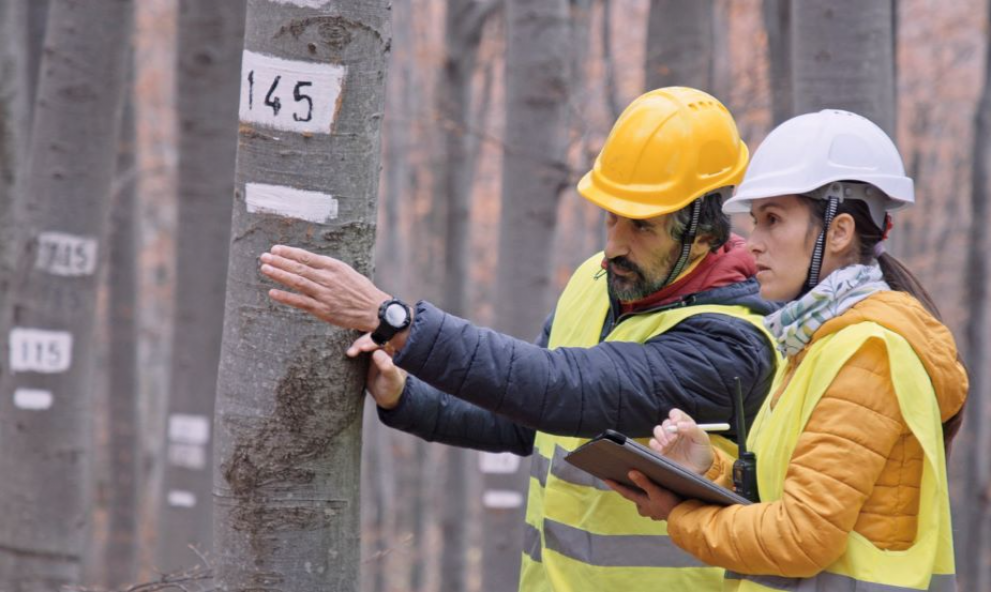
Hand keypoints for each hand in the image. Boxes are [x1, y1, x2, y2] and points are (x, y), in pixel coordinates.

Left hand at [259, 245, 389, 331]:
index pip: (306, 256)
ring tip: (265, 268)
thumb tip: (307, 262)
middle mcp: (328, 278)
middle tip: (264, 256)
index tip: (275, 249)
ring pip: (297, 282)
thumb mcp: (346, 272)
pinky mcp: (323, 310)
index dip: (289, 252)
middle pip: (299, 267)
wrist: (374, 310)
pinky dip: (286, 297)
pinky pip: (300, 302)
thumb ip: (327, 268)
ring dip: (279, 274)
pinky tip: (273, 292)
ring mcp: (324, 294)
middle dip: (279, 261)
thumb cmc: (360, 290)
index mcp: (334, 266)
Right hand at [348, 333, 406, 408]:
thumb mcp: (392, 379)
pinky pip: (361, 346)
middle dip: (363, 341)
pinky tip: (349, 352)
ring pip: (367, 340)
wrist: (386, 396)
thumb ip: (387, 367)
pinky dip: (355, 348)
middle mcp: (388, 346)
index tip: (364, 347)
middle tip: (354, 350)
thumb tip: (377, 353)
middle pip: (375, 336)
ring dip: (357, 344)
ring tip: (350, 353)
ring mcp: (377, 348)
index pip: (387, 338)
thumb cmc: (393, 387)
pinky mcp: (368, 353)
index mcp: (398, 349)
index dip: (374, 341)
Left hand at [605, 471, 683, 520]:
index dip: (615, 486)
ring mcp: (655, 512)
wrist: (686, 518)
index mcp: (642, 503)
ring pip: (645, 504)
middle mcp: (647, 509)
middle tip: (629, 483)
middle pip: (636, 500)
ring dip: (645, 497)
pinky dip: (655, 502)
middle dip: (633, 492)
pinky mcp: (664, 514)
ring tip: (647, 489)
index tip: (605, 479)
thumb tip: (630, 473)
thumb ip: (644, 483)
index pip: (626, 493)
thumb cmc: (671, 505)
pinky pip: (655, 507)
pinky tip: (661, 498)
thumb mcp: (657, 492)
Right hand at [650, 409, 712, 474]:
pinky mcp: (660, 451)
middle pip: (665, 422)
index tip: (676, 423)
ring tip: (668, 444)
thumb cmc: (702, 453)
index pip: (676, 414)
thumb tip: (678, 424)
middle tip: (673, 438)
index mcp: (685, 425)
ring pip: (657, 430)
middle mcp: (674, 431)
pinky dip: (655, 444)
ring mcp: (667, 441)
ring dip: (660, 435)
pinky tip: (661, 449)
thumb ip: (692, 429)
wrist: (699, 471)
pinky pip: (652, 443)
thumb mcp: (703, 439)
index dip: (674, 416)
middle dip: (668, 429)